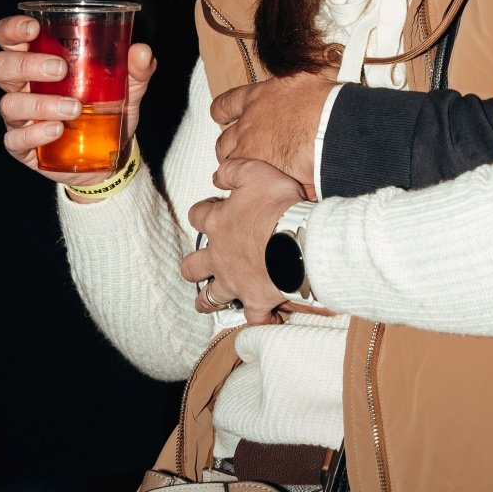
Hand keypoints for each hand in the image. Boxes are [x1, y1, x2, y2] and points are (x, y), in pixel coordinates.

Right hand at [0, 13, 155, 185]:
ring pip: (10, 104)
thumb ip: (135, 70)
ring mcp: (19, 118)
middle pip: (1, 66)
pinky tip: (56, 130)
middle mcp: (21, 86)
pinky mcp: (22, 147)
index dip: (12, 29)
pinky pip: (15, 139)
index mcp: (38, 61)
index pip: (9, 39)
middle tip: (60, 69)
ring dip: (40, 103)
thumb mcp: (127, 88)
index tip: (33, 28)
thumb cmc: (107, 109)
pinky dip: (35, 133)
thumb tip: (142, 51)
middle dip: (26, 64)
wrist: (110, 156)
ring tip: (73, 107)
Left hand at [183, 155, 305, 325]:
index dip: (202, 213)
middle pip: (193, 266)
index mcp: (218, 223)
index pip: (198, 216)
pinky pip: (254, 318)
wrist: (299, 242)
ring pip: (210, 297)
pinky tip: (265, 321)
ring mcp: (235, 282)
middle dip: (193, 266)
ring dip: (208, 301)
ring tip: (208, 303)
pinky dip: (259, 320)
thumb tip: (216, 175)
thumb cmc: (278, 206)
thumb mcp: (255, 172)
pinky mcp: (256, 300)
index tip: (210, 212)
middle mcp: (219, 256)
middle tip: (199, 266)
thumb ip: (232, 170)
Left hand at [211, 71, 336, 196]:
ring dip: (234, 171)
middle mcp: (247, 125)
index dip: (221, 112)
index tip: (221, 116)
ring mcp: (249, 151)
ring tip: (245, 178)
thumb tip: (302, 78)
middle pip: (223, 141)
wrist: (330, 128)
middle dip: (229, 149)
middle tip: (240, 154)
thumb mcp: (305, 78)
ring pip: (228, 165)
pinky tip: (259, 191)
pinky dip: (249, 188)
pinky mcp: (256, 173)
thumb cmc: (324, 102)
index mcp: (257, 98)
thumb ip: (294, 81)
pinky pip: (242, 185)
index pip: (226, 104)